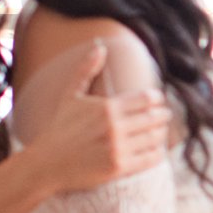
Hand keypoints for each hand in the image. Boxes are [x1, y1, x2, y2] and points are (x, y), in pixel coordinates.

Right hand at [35, 44, 171, 192]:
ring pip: (155, 138)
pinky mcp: (119, 167)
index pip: (146, 98)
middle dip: (163, 115)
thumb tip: (99, 45)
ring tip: (160, 130)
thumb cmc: (60, 128)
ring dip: (161, 133)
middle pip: (154, 117)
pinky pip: (151, 158)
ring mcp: (118, 148)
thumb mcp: (70, 96)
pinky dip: (157, 152)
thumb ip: (86, 70)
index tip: (158, 100)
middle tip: (165, 115)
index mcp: (107, 107)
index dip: (157, 98)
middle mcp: (115, 127)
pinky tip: (156, 149)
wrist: (47, 163)